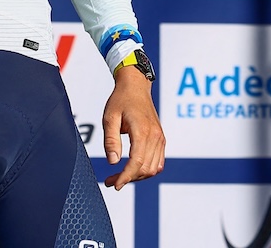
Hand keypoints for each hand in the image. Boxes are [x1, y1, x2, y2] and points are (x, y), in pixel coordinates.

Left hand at [101, 67, 165, 189]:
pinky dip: (146, 170)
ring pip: (153, 168)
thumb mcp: (109, 118)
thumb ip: (111, 140)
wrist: (136, 86)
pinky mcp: (161, 139)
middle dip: (128, 178)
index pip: (137, 162)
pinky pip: (158, 162)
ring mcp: (160, 138)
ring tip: (119, 176)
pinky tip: (133, 170)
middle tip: (110, 181)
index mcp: (143, 131)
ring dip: (137, 176)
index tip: (115, 185)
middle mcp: (155, 136)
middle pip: (145, 168)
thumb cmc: (121, 100)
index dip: (126, 177)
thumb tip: (113, 162)